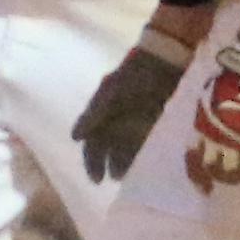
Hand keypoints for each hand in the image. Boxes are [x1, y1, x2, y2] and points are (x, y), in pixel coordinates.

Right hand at [73, 39, 188, 184]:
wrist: (164, 59)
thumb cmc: (133, 75)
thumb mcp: (109, 92)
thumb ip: (94, 114)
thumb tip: (75, 137)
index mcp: (102, 116)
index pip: (92, 144)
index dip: (92, 162)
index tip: (96, 179)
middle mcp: (117, 122)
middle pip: (110, 149)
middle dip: (112, 165)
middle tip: (118, 178)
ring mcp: (137, 123)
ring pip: (129, 148)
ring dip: (129, 161)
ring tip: (134, 173)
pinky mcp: (157, 122)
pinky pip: (148, 142)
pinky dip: (147, 152)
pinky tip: (150, 161)